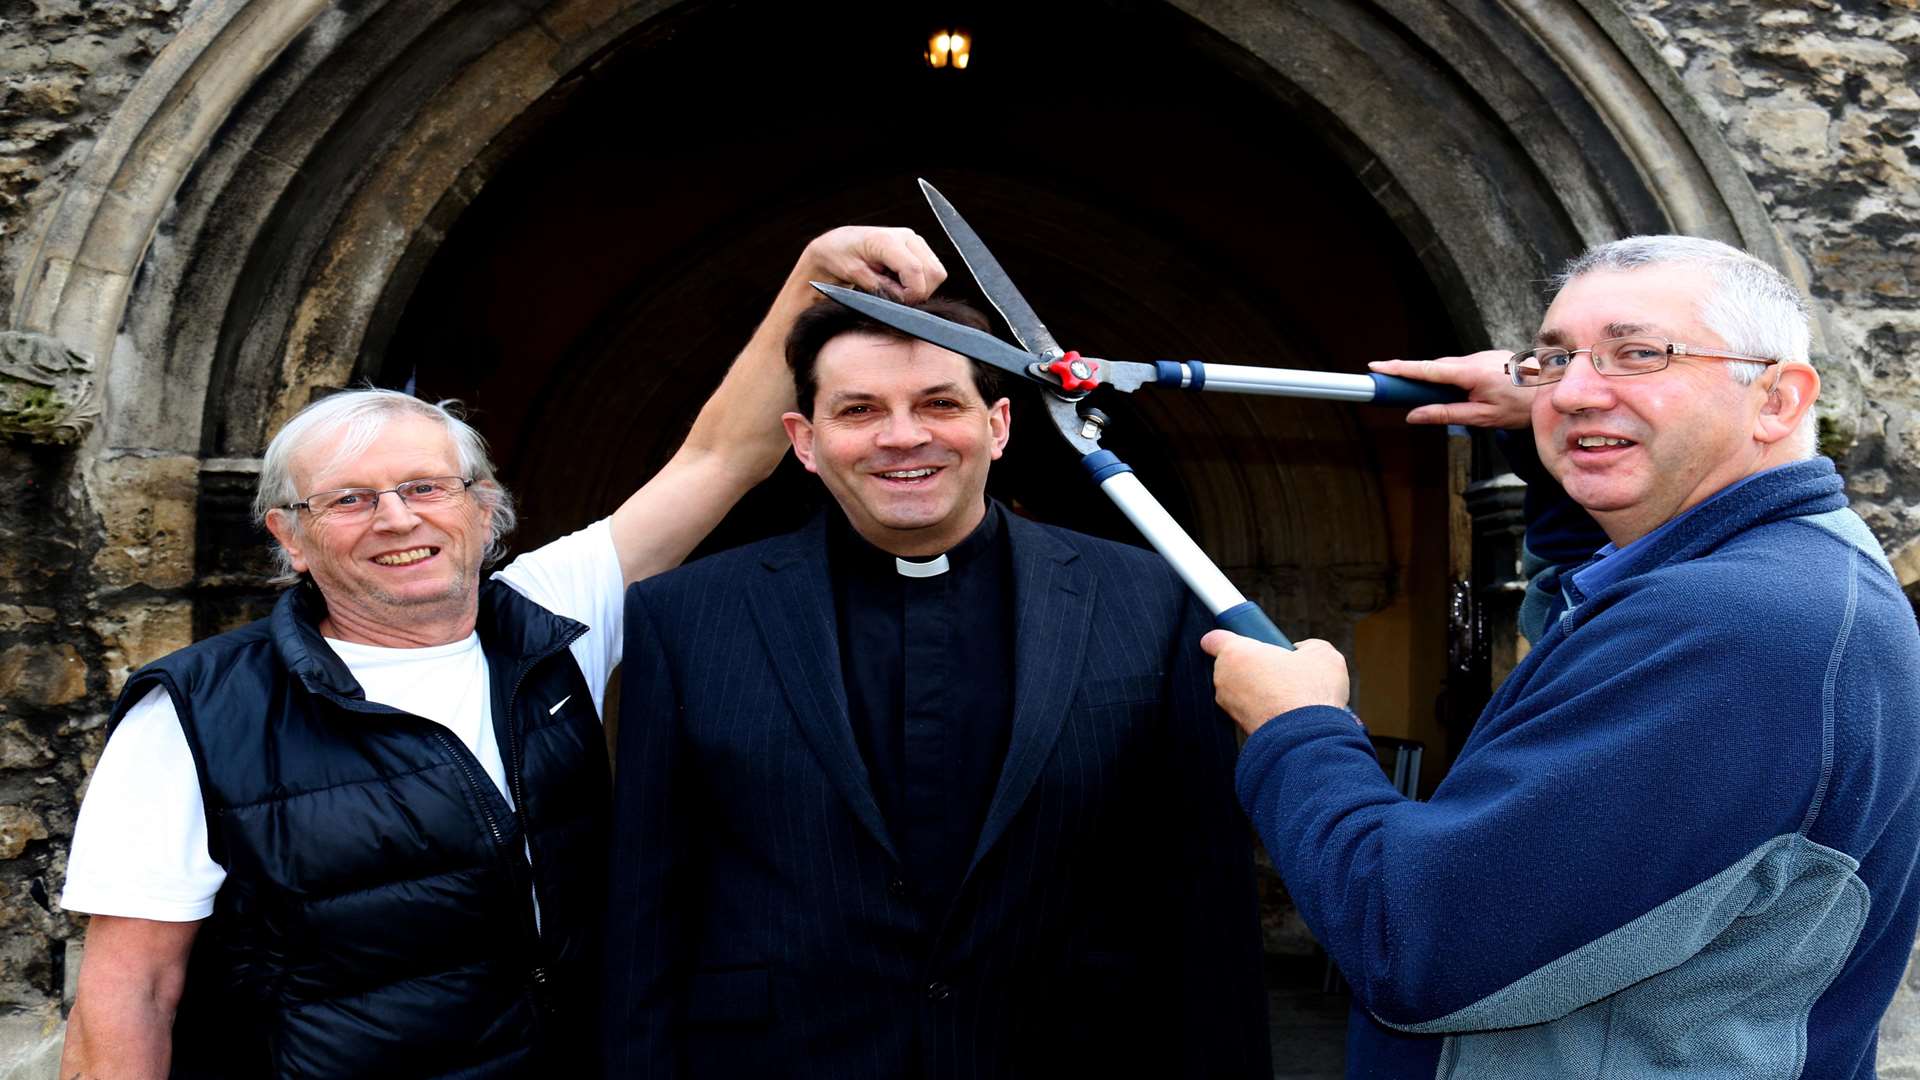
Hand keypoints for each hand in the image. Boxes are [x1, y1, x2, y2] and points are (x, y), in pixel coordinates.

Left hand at [794, 226, 946, 303]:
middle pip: (934, 273)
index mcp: (887, 240)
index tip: (898, 305)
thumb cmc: (840, 257)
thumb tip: (904, 300)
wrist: (838, 245)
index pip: (915, 271)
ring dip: (920, 287)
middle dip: (919, 293)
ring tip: (895, 287)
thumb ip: (881, 288)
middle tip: (896, 299)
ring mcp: (915, 241)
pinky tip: (899, 281)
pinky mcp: (918, 247)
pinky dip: (920, 282)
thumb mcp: (855, 275)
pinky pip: (932, 271)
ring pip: (937, 273)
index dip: (912, 294)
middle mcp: (906, 236)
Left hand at [1200, 631, 1350, 736]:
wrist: (1308, 739)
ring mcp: (1229, 706)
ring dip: (1260, 690)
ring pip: (1241, 690)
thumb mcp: (1322, 654)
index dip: (1229, 638)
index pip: (1214, 639)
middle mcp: (1224, 679)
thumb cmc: (1310, 693)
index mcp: (1236, 654)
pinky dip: (1264, 710)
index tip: (1245, 641)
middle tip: (1282, 668)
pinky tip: (1288, 711)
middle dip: (1255, 665)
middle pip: (1233, 665)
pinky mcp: (1239, 727)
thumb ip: (1307, 646)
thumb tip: (1303, 651)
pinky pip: (1250, 711)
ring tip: (1291, 693)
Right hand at [1368, 350, 1532, 428]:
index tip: (1377, 366)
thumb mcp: (1481, 417)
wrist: (1553, 388)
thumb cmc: (1520, 406)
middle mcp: (1474, 358)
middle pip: (1433, 367)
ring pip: (1447, 367)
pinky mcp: (1487, 357)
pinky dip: (1451, 378)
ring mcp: (1481, 355)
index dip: (1399, 369)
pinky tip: (1459, 393)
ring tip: (1434, 398)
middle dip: (1412, 375)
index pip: (1426, 370)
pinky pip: (1460, 366)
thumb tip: (1414, 415)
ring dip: (1435, 380)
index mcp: (1470, 373)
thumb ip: (1445, 414)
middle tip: (1390, 384)